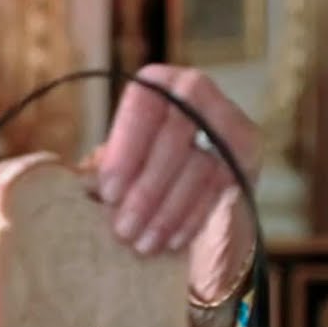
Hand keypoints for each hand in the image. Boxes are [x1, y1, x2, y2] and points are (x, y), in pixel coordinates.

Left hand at [91, 64, 260, 301]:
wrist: (187, 187)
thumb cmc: (137, 171)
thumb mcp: (117, 165)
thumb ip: (105, 169)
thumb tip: (79, 188)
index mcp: (158, 83)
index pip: (144, 104)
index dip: (126, 148)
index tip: (107, 192)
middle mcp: (197, 92)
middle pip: (176, 135)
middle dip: (147, 188)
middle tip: (122, 229)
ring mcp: (230, 120)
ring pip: (201, 164)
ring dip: (167, 210)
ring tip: (141, 243)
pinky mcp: (248, 153)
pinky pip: (222, 186)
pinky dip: (193, 216)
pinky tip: (172, 241)